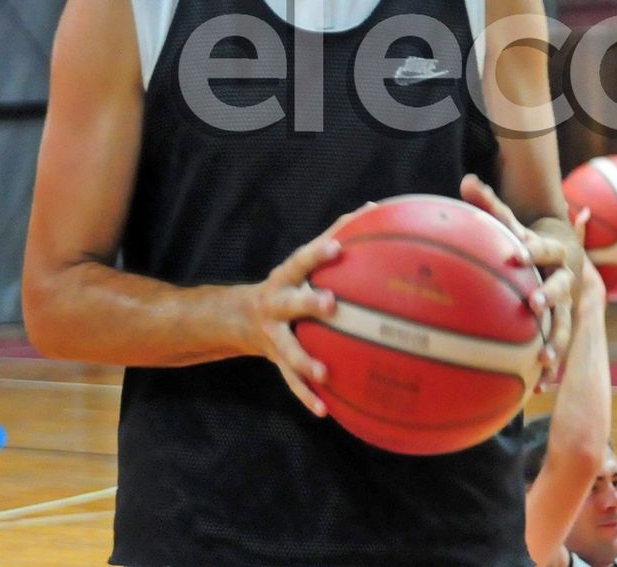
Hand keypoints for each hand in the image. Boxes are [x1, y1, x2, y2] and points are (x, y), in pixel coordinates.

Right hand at [241, 216, 351, 417]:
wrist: (240, 318)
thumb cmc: (290, 283)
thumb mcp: (304, 260)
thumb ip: (337, 234)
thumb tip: (376, 207)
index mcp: (286, 277)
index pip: (302, 260)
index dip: (318, 253)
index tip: (338, 246)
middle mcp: (276, 304)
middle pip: (290, 302)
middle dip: (309, 302)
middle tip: (332, 304)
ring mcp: (273, 335)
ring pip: (287, 349)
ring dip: (304, 360)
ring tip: (324, 373)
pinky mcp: (276, 360)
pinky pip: (291, 382)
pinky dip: (307, 396)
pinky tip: (326, 411)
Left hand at [460, 174, 573, 388]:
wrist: (566, 257)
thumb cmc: (526, 240)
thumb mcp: (510, 222)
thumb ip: (489, 203)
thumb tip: (466, 179)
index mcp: (551, 252)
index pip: (543, 248)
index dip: (531, 250)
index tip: (515, 255)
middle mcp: (564, 277)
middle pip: (562, 286)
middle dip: (549, 295)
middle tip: (533, 304)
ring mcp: (568, 305)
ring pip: (565, 325)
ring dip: (556, 343)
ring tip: (542, 360)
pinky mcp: (563, 326)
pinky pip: (558, 349)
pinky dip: (550, 369)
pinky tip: (537, 389)